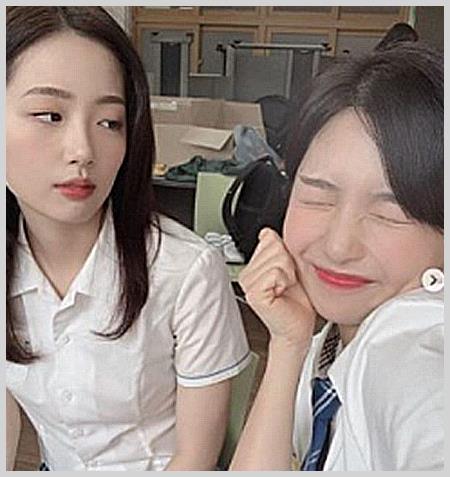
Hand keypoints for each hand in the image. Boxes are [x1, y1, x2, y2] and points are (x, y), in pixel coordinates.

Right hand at [239, 228, 315, 348]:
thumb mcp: (290, 267)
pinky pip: (275, 272)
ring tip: (285, 288)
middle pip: (275, 247)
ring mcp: (248, 284)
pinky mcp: (254, 294)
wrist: (298, 329)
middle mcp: (247, 274)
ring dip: (289, 274)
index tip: (286, 273)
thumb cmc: (297, 302)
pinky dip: (285, 281)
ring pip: (277, 258)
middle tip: (287, 283)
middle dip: (288, 263)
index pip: (270, 239)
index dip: (286, 254)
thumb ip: (278, 249)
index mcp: (253, 266)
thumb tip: (266, 233)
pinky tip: (282, 293)